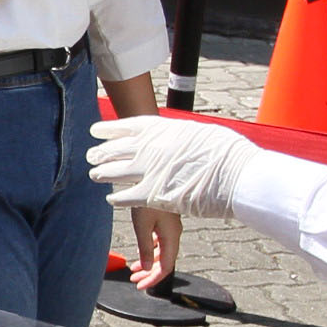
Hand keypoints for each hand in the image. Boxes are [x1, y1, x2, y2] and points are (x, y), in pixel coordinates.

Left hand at [89, 117, 255, 220]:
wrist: (234, 174)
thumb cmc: (225, 153)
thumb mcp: (199, 134)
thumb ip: (180, 137)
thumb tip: (177, 140)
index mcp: (162, 128)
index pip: (127, 127)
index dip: (109, 130)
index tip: (96, 131)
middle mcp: (150, 146)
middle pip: (116, 149)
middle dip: (102, 152)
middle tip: (92, 156)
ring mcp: (149, 170)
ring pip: (115, 171)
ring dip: (103, 173)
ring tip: (95, 174)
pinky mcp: (152, 194)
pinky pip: (126, 196)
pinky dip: (117, 198)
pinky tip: (111, 199)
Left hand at [125, 204, 183, 289]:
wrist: (154, 175)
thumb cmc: (147, 198)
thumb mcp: (143, 225)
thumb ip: (145, 248)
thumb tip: (147, 268)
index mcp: (171, 236)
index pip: (166, 267)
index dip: (154, 279)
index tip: (140, 286)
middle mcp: (174, 233)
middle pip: (165, 262)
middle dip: (150, 273)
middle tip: (135, 280)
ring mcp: (170, 227)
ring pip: (162, 252)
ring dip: (149, 263)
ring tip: (134, 269)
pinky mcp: (165, 220)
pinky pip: (160, 242)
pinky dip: (151, 250)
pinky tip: (142, 251)